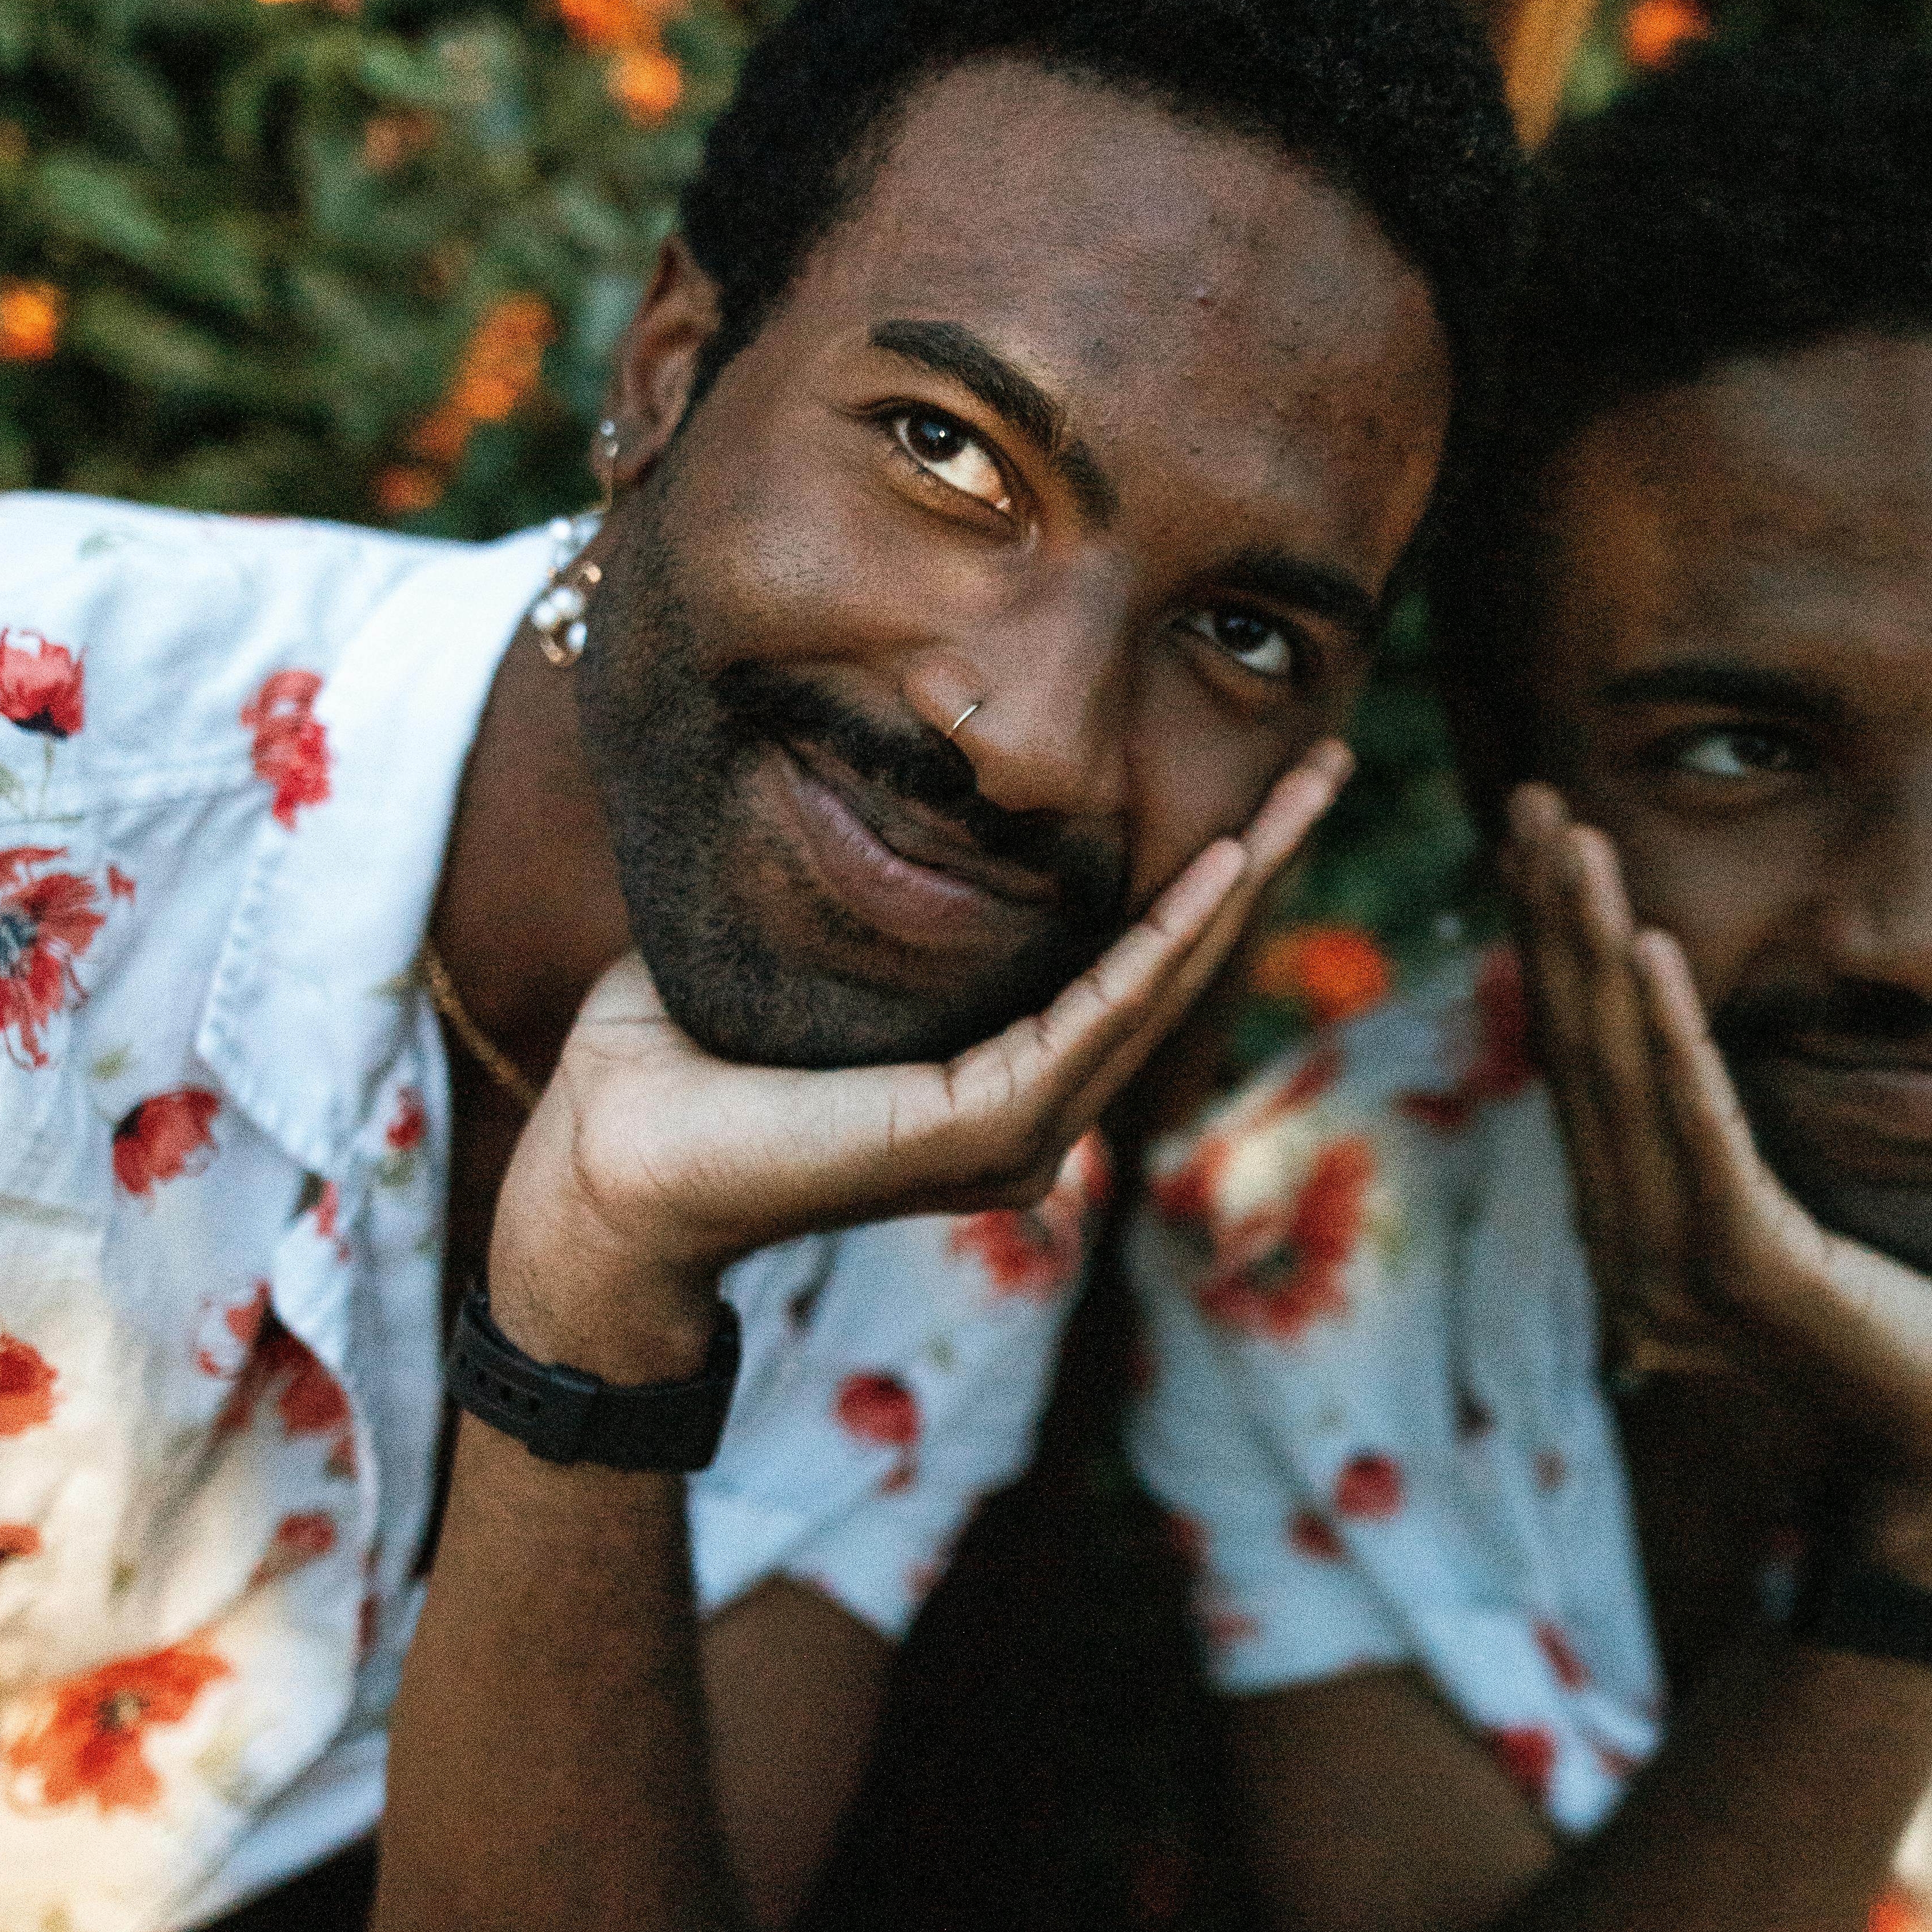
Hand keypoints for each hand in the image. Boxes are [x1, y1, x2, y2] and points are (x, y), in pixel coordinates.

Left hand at [491, 742, 1351, 1369]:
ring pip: (1151, 991)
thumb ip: (873, 893)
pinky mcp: (977, 1133)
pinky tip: (1206, 877)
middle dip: (1255, 864)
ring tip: (1296, 801)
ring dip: (1231, 891)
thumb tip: (893, 784)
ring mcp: (1012, 1135)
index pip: (1125, 961)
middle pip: (1170, 972)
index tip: (1263, 785)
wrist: (603, 1164)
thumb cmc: (673, 1058)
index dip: (1201, 873)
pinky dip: (1154, 945)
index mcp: (993, 1077)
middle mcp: (1026, 1117)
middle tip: (1328, 768)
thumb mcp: (798, 941)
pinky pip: (1089, 1021)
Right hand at [1506, 788, 1931, 1579]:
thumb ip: (1762, 1117)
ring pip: (1620, 1076)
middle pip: (1579, 1051)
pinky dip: (1671, 1036)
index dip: (1553, 943)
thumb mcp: (1823, 1183)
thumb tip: (1745, 1003)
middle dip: (1552, 918)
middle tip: (1534, 801)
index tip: (1542, 835)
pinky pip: (1700, 1132)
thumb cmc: (1920, 1304)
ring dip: (1591, 946)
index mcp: (1639, 1222)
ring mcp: (1676, 1267)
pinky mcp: (1746, 1273)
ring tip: (1575, 843)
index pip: (1582, 1059)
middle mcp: (1632, 1246)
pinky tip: (1646, 946)